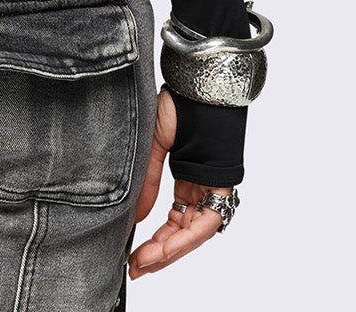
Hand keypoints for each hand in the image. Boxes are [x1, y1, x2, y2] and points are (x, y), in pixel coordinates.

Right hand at [128, 86, 233, 278]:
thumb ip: (148, 185)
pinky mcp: (221, 185)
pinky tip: (166, 247)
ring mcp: (212, 188)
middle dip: (160, 254)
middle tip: (137, 268)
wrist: (195, 87)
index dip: (155, 242)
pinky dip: (186, 238)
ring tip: (146, 263)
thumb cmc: (176, 107)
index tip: (135, 257)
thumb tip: (136, 219)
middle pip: (184, 233)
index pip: (174, 222)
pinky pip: (207, 223)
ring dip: (170, 252)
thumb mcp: (152, 148)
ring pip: (195, 234)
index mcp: (187, 180)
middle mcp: (201, 189)